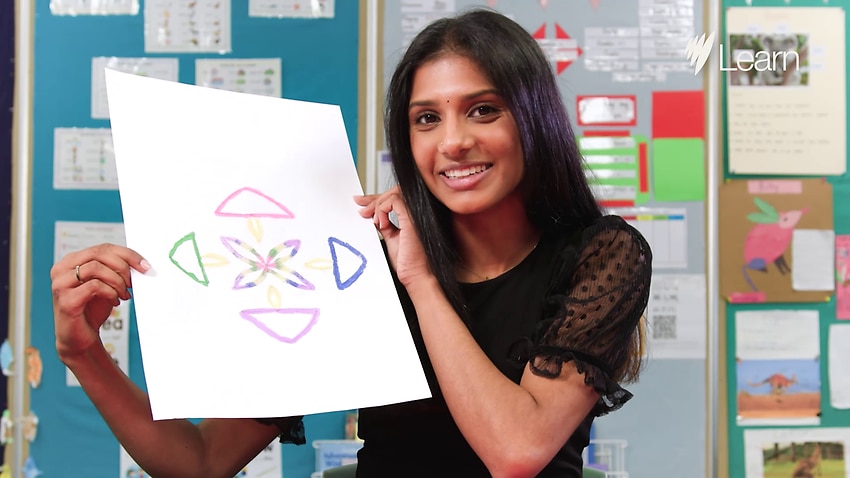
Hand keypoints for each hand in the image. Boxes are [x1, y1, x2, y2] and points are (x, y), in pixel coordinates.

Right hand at [50, 244, 149, 360]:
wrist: (80, 338)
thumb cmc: (92, 309)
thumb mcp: (106, 284)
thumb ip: (115, 270)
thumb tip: (141, 263)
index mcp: (71, 261)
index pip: (103, 248)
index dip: (127, 255)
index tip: (145, 265)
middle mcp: (61, 269)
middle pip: (99, 254)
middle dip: (123, 267)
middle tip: (133, 282)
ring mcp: (60, 284)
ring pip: (96, 268)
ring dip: (117, 281)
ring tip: (124, 294)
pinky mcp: (65, 300)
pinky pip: (94, 286)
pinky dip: (110, 292)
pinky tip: (115, 301)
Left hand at [354, 186, 432, 286]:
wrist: (417, 275)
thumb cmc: (410, 263)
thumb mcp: (392, 238)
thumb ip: (385, 224)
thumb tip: (373, 215)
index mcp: (415, 216)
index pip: (395, 198)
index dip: (377, 198)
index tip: (361, 202)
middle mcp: (419, 212)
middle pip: (395, 192)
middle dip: (374, 199)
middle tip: (362, 210)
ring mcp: (417, 213)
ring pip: (394, 194)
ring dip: (377, 204)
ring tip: (373, 220)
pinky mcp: (412, 217)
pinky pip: (394, 201)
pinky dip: (382, 209)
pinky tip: (381, 224)